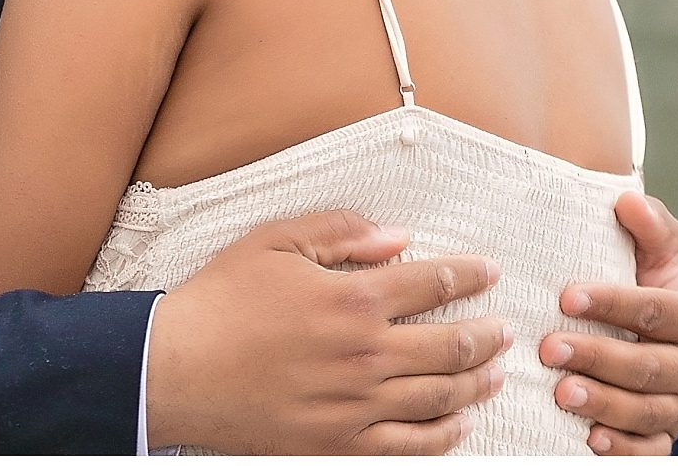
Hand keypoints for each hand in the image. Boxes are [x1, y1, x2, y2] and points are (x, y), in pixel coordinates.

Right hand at [148, 209, 507, 454]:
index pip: (433, 284)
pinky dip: (442, 438)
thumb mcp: (273, 242)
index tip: (488, 272)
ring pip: (438, 398)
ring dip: (474, 383)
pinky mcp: (338, 445)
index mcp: (352, 299)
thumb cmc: (220, 302)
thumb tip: (398, 239)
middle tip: (503, 329)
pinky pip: (408, 447)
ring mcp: (355, 406)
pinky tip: (458, 426)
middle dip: (485, 334)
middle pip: (450, 346)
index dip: (468, 275)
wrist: (174, 371)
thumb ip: (340, 233)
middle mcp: (364, 355)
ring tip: (492, 372)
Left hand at [539, 193, 677, 454]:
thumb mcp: (666, 246)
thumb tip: (626, 199)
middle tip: (548, 348)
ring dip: (603, 404)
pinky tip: (591, 440)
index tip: (566, 296)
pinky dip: (625, 449)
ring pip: (646, 411)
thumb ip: (650, 224)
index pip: (654, 311)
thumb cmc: (669, 279)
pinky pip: (651, 449)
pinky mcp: (667, 430)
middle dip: (597, 358)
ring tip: (560, 393)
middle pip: (647, 367)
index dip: (612, 304)